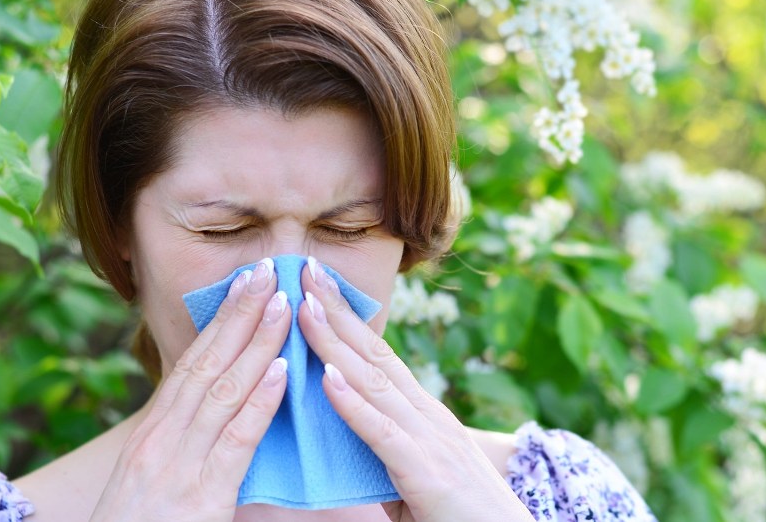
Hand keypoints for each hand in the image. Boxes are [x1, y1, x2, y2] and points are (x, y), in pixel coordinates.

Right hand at [89, 259, 292, 521]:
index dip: (220, 322)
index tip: (245, 284)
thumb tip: (223, 416)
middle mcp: (160, 441)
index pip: (191, 364)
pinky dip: (259, 403)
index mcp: (152, 435)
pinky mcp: (200, 499)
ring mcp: (177, 467)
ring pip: (224, 391)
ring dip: (258, 343)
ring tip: (284, 304)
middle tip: (269, 271)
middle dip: (240, 314)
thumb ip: (188, 446)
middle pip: (207, 364)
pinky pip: (235, 442)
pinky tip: (281, 372)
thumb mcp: (156, 482)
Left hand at [299, 257, 532, 521]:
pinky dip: (352, 403)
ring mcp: (428, 440)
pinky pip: (381, 432)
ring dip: (335, 342)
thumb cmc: (460, 518)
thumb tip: (344, 437)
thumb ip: (384, 452)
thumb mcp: (415, 477)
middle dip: (337, 311)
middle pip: (374, 354)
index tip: (318, 287)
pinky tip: (327, 377)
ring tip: (305, 307)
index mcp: (423, 415)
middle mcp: (427, 416)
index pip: (380, 356)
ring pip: (374, 381)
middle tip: (306, 270)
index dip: (348, 320)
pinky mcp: (425, 472)